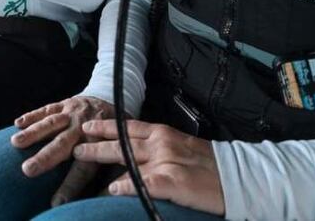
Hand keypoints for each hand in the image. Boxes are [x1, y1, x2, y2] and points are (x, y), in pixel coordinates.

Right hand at [12, 96, 115, 206]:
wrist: (111, 100)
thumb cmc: (113, 132)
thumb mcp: (119, 148)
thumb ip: (113, 168)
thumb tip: (108, 194)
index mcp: (98, 144)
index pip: (83, 169)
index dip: (70, 186)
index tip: (57, 202)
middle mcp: (84, 128)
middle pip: (62, 145)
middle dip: (44, 158)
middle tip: (27, 170)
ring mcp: (73, 114)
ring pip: (51, 124)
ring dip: (33, 133)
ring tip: (16, 142)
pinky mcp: (64, 104)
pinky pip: (47, 109)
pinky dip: (32, 115)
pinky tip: (17, 123)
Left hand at [73, 119, 224, 215]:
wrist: (238, 176)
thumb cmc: (212, 166)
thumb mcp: (184, 148)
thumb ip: (162, 148)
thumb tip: (141, 154)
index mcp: (165, 134)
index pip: (129, 127)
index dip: (107, 126)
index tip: (89, 125)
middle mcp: (161, 143)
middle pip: (121, 140)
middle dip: (96, 141)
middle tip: (75, 143)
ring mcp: (164, 161)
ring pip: (125, 157)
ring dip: (100, 156)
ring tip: (80, 157)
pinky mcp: (170, 182)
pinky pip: (140, 182)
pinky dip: (124, 185)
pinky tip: (110, 189)